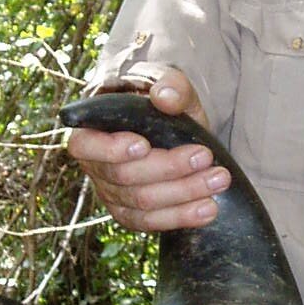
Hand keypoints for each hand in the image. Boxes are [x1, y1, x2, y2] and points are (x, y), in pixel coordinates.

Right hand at [66, 68, 229, 232]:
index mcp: (91, 128)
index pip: (84, 145)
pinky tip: (209, 209)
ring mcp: (111, 192)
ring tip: (219, 179)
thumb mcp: (169, 82)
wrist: (173, 123)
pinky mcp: (131, 213)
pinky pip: (152, 222)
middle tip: (205, 156)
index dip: (110, 149)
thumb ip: (169, 85)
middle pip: (123, 176)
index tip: (144, 145)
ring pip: (142, 203)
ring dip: (183, 193)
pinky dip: (182, 217)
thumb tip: (165, 97)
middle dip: (168, 168)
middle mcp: (95, 165)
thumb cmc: (162, 97)